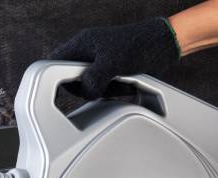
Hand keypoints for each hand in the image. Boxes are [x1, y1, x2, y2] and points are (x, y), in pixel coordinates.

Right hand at [50, 17, 180, 99]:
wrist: (164, 44)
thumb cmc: (139, 45)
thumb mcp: (112, 63)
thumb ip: (93, 79)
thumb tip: (85, 92)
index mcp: (81, 44)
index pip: (54, 62)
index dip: (53, 78)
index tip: (57, 93)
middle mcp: (87, 53)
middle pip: (70, 79)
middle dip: (83, 88)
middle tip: (98, 89)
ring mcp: (98, 63)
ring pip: (87, 85)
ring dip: (99, 92)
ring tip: (116, 86)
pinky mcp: (110, 71)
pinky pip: (101, 88)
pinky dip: (110, 92)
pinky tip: (122, 88)